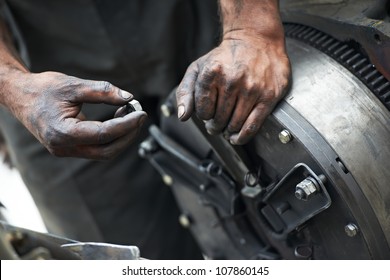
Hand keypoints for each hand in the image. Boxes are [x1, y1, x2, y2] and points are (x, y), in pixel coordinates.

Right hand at [7, 71, 146, 158]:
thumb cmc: (43, 88)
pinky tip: (117, 118)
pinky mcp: (70, 148)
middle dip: (127, 134)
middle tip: (140, 115)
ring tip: (130, 114)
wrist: (19, 96)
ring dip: (121, 136)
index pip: (103, 134)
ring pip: (103, 152)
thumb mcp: (73, 85)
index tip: (142, 113)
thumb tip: (129, 97)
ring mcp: (66, 150)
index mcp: (62, 133)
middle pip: (107, 150)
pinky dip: (111, 136)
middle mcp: (64, 148)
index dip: (126, 125)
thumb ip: (102, 91)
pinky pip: (96, 147)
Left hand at [176, 33, 289, 144]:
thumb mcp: (198, 68)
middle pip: (218, 119)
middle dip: (215, 125)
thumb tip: (183, 116)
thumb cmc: (225, 57)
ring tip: (227, 127)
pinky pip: (252, 126)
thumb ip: (185, 92)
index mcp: (211, 73)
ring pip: (234, 125)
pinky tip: (237, 137)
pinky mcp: (268, 96)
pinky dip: (243, 137)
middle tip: (217, 123)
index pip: (202, 111)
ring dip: (228, 131)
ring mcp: (251, 89)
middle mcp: (232, 80)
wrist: (257, 40)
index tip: (208, 111)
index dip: (203, 114)